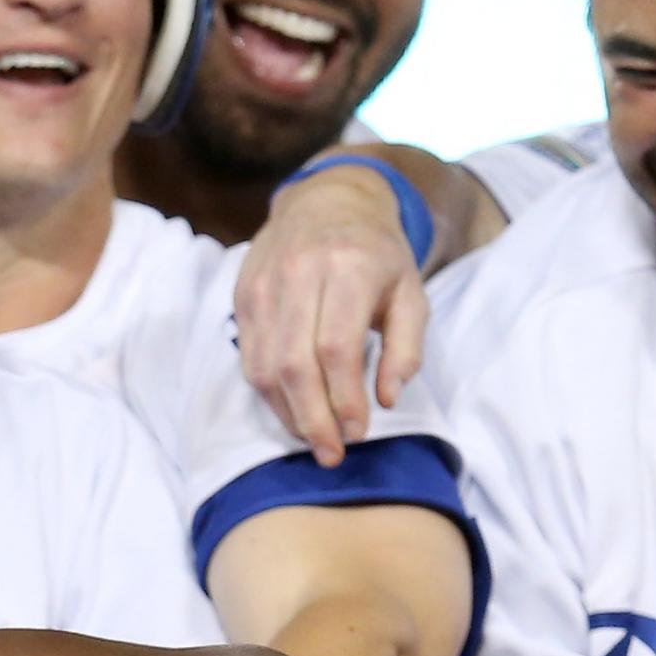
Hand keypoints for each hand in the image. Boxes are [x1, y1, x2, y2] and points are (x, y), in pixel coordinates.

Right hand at [235, 163, 428, 466]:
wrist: (327, 201)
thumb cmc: (378, 255)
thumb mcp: (412, 292)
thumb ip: (407, 348)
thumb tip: (386, 399)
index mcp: (347, 266)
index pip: (336, 347)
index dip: (344, 398)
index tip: (359, 432)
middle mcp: (298, 271)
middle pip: (294, 362)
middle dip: (313, 418)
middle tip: (332, 454)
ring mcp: (264, 283)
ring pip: (265, 365)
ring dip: (288, 413)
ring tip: (314, 440)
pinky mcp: (243, 295)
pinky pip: (250, 357)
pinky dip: (270, 393)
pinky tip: (294, 411)